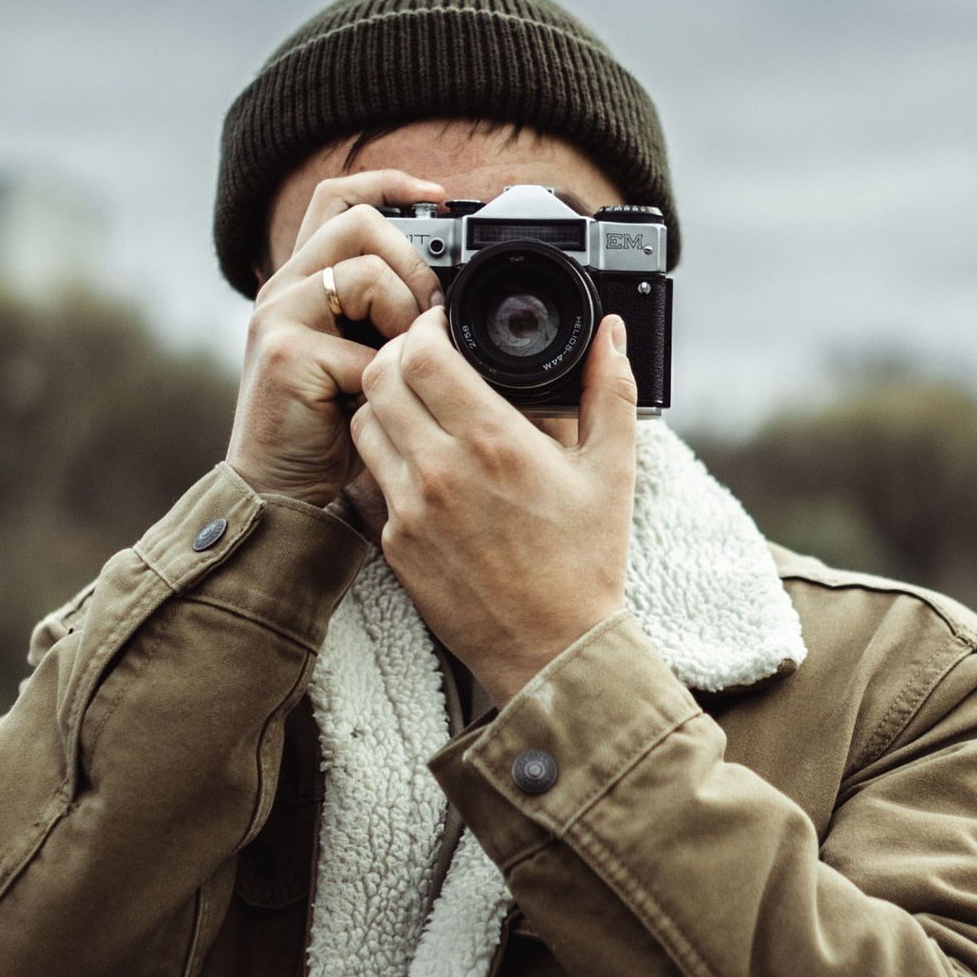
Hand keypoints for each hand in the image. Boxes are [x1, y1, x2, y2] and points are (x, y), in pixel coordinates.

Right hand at [225, 169, 447, 505]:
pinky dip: (388, 376)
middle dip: (413, 260)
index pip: (338, 198)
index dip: (388, 183)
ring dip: (407, 316)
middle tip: (432, 310)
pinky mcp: (286, 354)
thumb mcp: (365, 359)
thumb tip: (452, 297)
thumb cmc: (329, 429)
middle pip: (358, 221)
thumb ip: (390, 320)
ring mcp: (279, 317)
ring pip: (367, 273)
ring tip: (403, 362)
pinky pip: (365, 345)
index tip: (437, 197)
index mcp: (304, 280)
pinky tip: (377, 402)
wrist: (280, 490)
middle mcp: (284, 288)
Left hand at [349, 309, 636, 705]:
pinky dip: (389, 457)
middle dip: (396, 354)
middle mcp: (442, 471)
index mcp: (493, 442)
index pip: (421, 354)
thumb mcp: (612, 470)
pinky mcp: (395, 543)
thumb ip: (609, 390)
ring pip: (363, 424)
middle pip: (379, 378)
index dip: (423, 327)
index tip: (440, 325)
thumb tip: (611, 334)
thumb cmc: (585, 564)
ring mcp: (410, 510)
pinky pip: (372, 478)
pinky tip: (422, 460)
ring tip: (418, 405)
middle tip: (423, 358)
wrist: (552, 650)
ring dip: (383, 403)